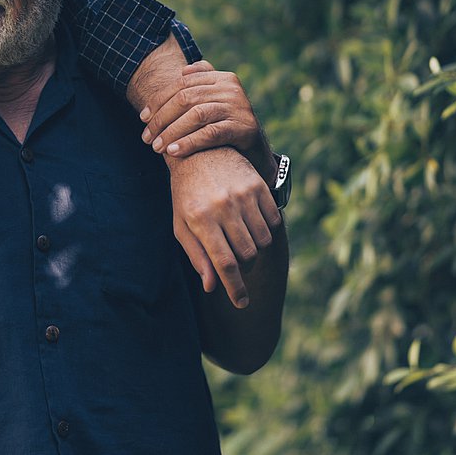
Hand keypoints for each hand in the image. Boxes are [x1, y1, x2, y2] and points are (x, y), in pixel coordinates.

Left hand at [141, 61, 274, 181]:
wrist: (255, 151)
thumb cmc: (226, 126)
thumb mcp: (214, 102)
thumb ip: (200, 85)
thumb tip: (182, 71)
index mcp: (222, 77)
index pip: (182, 84)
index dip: (159, 100)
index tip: (143, 118)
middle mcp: (232, 88)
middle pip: (186, 98)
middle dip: (162, 118)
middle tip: (147, 138)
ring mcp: (240, 107)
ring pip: (196, 115)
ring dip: (172, 132)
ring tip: (157, 147)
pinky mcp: (245, 128)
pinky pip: (210, 133)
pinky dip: (189, 142)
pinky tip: (174, 152)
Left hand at [168, 147, 282, 307]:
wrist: (199, 153)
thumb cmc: (186, 195)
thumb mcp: (182, 225)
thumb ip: (197, 256)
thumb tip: (212, 286)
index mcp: (200, 219)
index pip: (224, 263)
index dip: (235, 288)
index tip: (241, 303)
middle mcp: (223, 206)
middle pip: (247, 254)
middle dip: (244, 267)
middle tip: (236, 263)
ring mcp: (243, 195)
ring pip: (262, 241)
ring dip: (255, 249)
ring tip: (242, 241)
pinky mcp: (258, 186)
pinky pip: (273, 221)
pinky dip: (267, 230)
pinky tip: (252, 225)